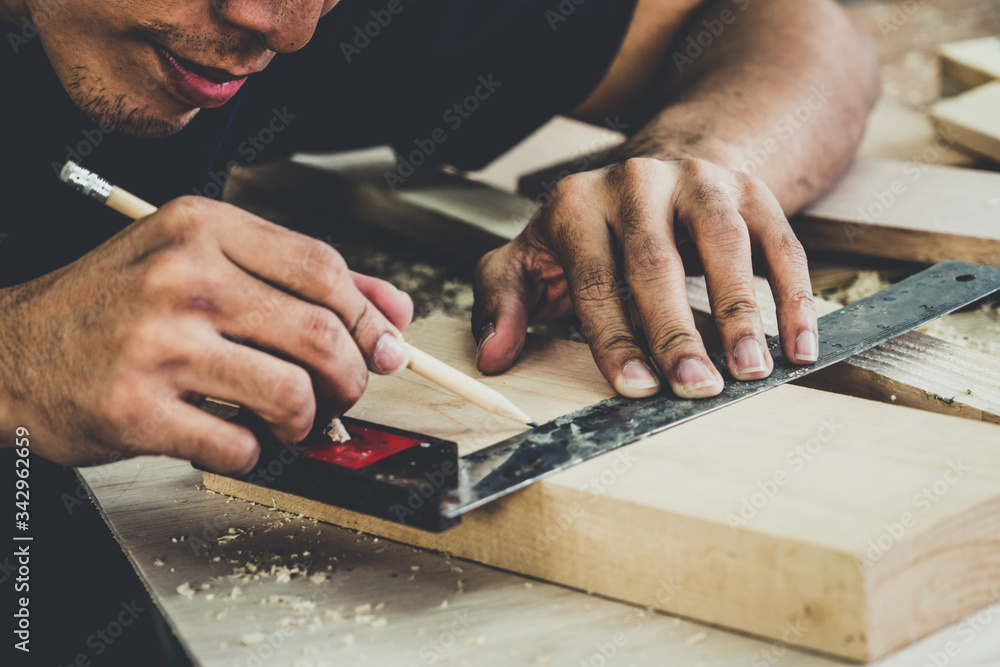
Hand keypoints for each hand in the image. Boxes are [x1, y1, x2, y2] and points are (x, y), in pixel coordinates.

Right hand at [0, 196, 412, 473]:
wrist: (12, 353)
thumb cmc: (116, 307)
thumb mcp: (202, 263)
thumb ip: (301, 280)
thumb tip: (395, 311)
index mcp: (203, 228)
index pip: (324, 268)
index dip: (370, 316)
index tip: (385, 346)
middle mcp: (181, 276)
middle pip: (321, 333)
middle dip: (352, 377)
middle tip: (342, 393)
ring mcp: (158, 343)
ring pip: (292, 394)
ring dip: (307, 421)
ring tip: (289, 420)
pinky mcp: (138, 409)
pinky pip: (240, 446)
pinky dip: (253, 453)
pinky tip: (234, 437)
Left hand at [473, 157, 816, 398]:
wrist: (657, 170)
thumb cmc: (587, 233)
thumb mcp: (529, 257)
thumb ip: (503, 301)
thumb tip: (493, 356)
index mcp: (575, 204)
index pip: (594, 277)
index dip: (613, 336)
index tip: (634, 387)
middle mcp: (635, 182)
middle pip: (657, 263)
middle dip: (676, 332)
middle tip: (694, 388)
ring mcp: (697, 181)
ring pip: (723, 244)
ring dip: (740, 312)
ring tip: (749, 370)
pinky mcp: (748, 189)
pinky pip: (778, 241)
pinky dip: (793, 294)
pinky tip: (799, 343)